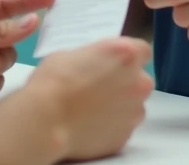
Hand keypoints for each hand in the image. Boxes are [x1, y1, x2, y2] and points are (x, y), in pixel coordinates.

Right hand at [24, 37, 153, 161]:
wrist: (46, 119)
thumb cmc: (54, 80)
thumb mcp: (72, 53)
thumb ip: (94, 58)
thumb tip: (95, 65)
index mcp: (127, 55)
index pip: (142, 51)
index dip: (127, 57)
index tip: (113, 63)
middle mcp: (138, 83)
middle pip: (140, 80)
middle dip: (125, 83)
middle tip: (100, 87)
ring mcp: (134, 112)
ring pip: (133, 106)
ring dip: (119, 106)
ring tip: (92, 110)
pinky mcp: (125, 137)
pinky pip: (122, 127)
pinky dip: (110, 126)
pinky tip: (90, 125)